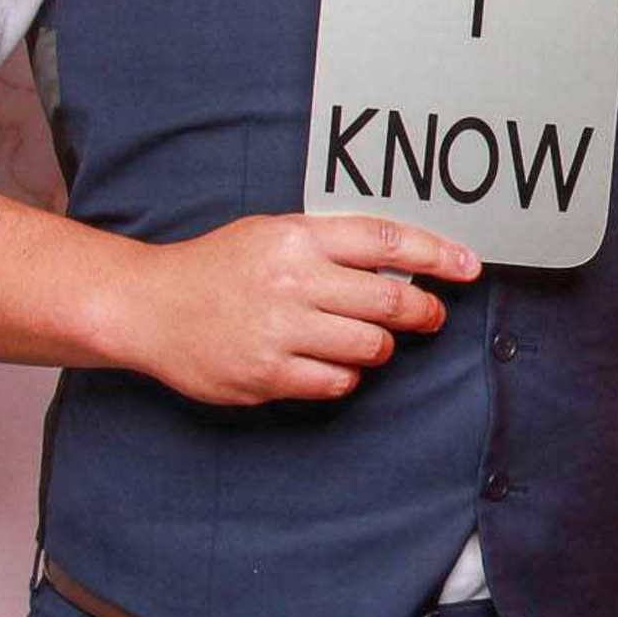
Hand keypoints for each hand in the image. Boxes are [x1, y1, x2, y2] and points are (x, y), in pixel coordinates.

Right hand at [119, 212, 478, 404]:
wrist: (149, 307)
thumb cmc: (217, 268)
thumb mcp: (270, 233)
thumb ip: (329, 244)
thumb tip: (401, 260)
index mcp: (297, 237)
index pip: (386, 240)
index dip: (437, 254)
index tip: (468, 267)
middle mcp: (293, 281)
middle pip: (390, 300)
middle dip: (423, 311)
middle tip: (430, 316)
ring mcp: (281, 330)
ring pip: (370, 346)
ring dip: (379, 347)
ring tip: (364, 340)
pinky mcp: (268, 374)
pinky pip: (337, 382)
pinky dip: (343, 376)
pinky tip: (325, 363)